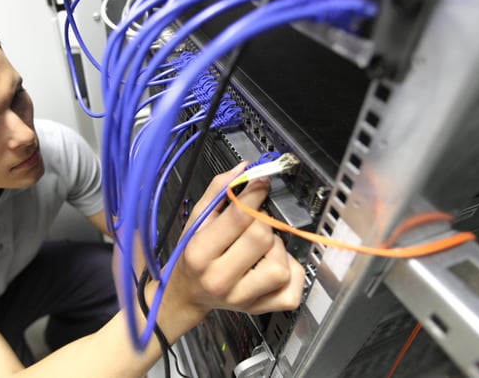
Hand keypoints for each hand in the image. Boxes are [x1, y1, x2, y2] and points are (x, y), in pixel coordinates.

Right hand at [163, 163, 304, 323]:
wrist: (186, 294)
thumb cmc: (192, 254)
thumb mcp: (196, 220)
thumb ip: (218, 191)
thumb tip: (244, 169)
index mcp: (200, 254)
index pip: (239, 217)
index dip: (256, 192)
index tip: (261, 182)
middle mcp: (219, 279)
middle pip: (262, 237)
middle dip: (262, 221)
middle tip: (254, 221)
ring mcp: (242, 298)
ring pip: (280, 264)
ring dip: (276, 248)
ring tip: (261, 247)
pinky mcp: (260, 309)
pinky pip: (292, 288)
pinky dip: (289, 272)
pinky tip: (272, 264)